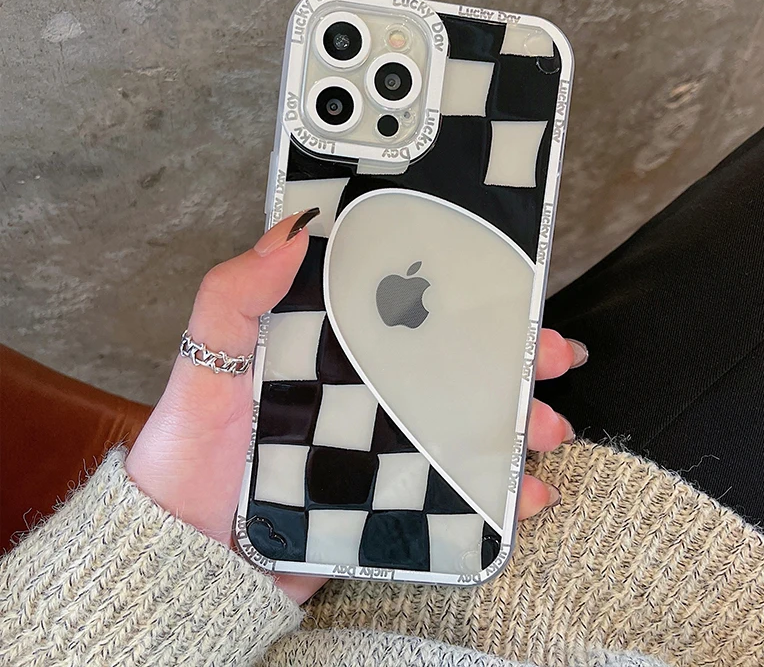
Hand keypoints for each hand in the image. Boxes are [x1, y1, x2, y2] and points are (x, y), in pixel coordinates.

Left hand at [126, 209, 585, 605]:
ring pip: (468, 422)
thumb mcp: (207, 362)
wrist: (191, 556)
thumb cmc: (192, 453)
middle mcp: (365, 389)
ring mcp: (383, 444)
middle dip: (511, 355)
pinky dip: (500, 493)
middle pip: (452, 362)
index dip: (457, 293)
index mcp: (331, 347)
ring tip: (548, 430)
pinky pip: (458, 490)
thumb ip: (235, 295)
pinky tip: (527, 495)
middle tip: (550, 355)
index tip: (504, 282)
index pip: (405, 308)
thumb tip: (288, 229)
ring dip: (518, 421)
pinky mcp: (391, 499)